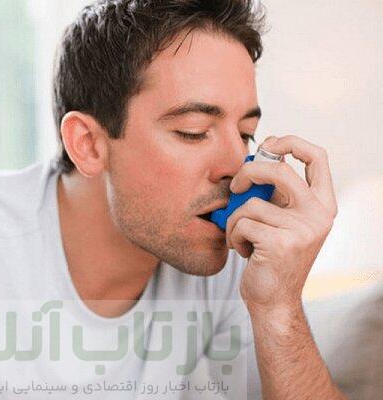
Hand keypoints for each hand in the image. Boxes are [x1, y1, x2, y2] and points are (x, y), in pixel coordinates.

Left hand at [225, 135, 337, 310]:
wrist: (273, 300)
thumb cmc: (271, 257)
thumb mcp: (283, 221)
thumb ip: (278, 194)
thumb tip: (255, 158)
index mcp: (323, 204)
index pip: (318, 157)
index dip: (292, 141)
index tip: (269, 143)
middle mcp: (319, 215)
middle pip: (279, 169)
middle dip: (248, 172)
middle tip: (235, 185)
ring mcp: (302, 229)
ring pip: (251, 203)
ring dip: (236, 220)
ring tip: (243, 238)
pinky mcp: (281, 243)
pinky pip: (242, 223)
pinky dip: (234, 236)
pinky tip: (243, 252)